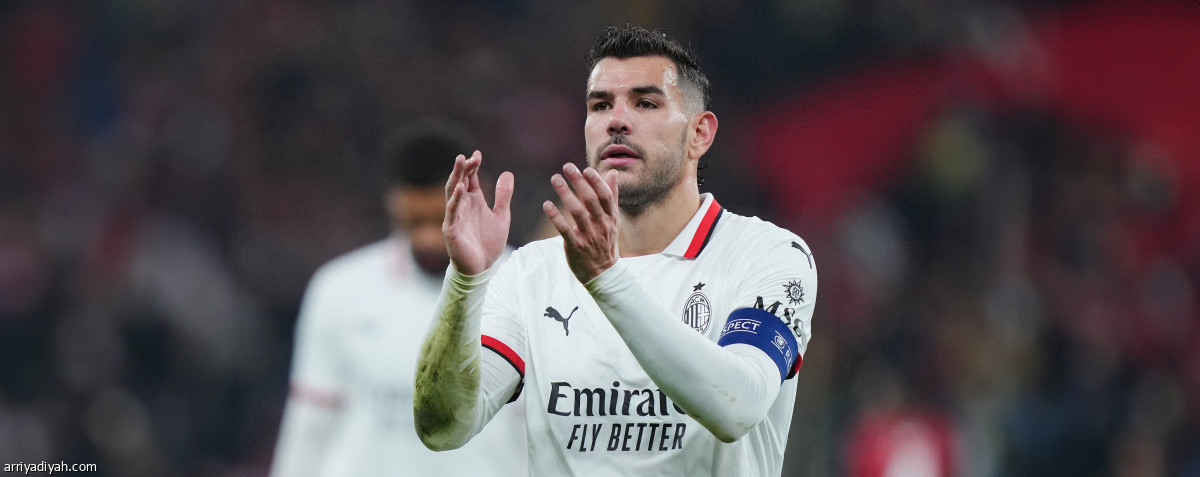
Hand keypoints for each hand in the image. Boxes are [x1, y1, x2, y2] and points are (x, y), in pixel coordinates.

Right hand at [443, 151, 513, 275]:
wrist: (481, 267)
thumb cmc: (488, 242)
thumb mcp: (501, 216)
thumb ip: (503, 196)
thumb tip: (507, 173)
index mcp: (473, 202)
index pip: (470, 179)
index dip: (473, 166)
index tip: (477, 154)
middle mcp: (462, 206)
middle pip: (459, 181)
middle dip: (462, 168)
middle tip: (466, 156)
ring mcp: (455, 216)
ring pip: (452, 192)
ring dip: (456, 177)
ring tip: (460, 162)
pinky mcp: (451, 229)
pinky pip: (452, 211)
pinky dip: (456, 199)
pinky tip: (461, 188)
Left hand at [543, 163, 619, 282]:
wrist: (603, 273)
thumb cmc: (606, 242)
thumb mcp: (613, 219)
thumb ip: (612, 195)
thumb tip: (613, 172)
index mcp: (610, 217)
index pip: (605, 196)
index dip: (596, 182)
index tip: (586, 169)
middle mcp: (601, 225)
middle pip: (590, 200)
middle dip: (579, 182)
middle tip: (567, 167)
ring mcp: (589, 236)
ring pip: (577, 212)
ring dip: (565, 194)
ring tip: (555, 179)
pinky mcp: (576, 246)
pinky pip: (564, 229)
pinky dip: (555, 217)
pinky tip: (546, 204)